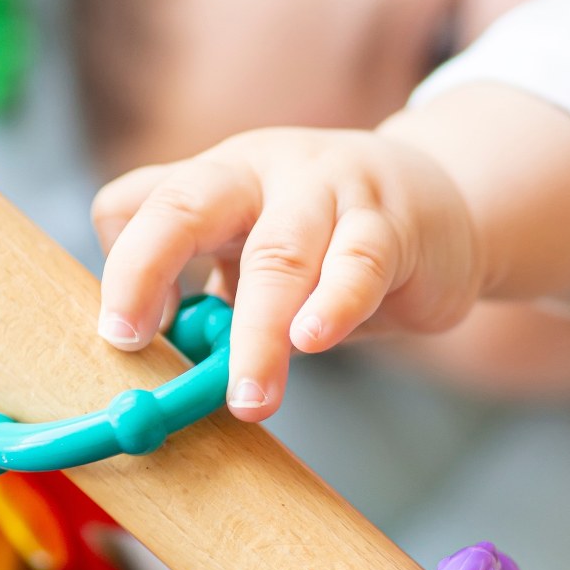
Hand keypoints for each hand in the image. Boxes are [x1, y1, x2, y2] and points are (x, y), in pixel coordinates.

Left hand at [93, 128, 486, 421]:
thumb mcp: (260, 251)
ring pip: (278, 253)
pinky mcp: (392, 224)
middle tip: (127, 342)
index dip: (123, 267)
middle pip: (187, 205)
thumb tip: (163, 357)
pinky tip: (313, 340)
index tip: (127, 337)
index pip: (142, 202)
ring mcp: (332, 189)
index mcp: (220, 178)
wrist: (447, 206)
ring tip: (249, 399)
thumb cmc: (336, 243)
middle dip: (145, 270)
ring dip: (255, 331)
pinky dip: (332, 306)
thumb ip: (214, 294)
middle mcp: (265, 170)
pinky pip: (358, 265)